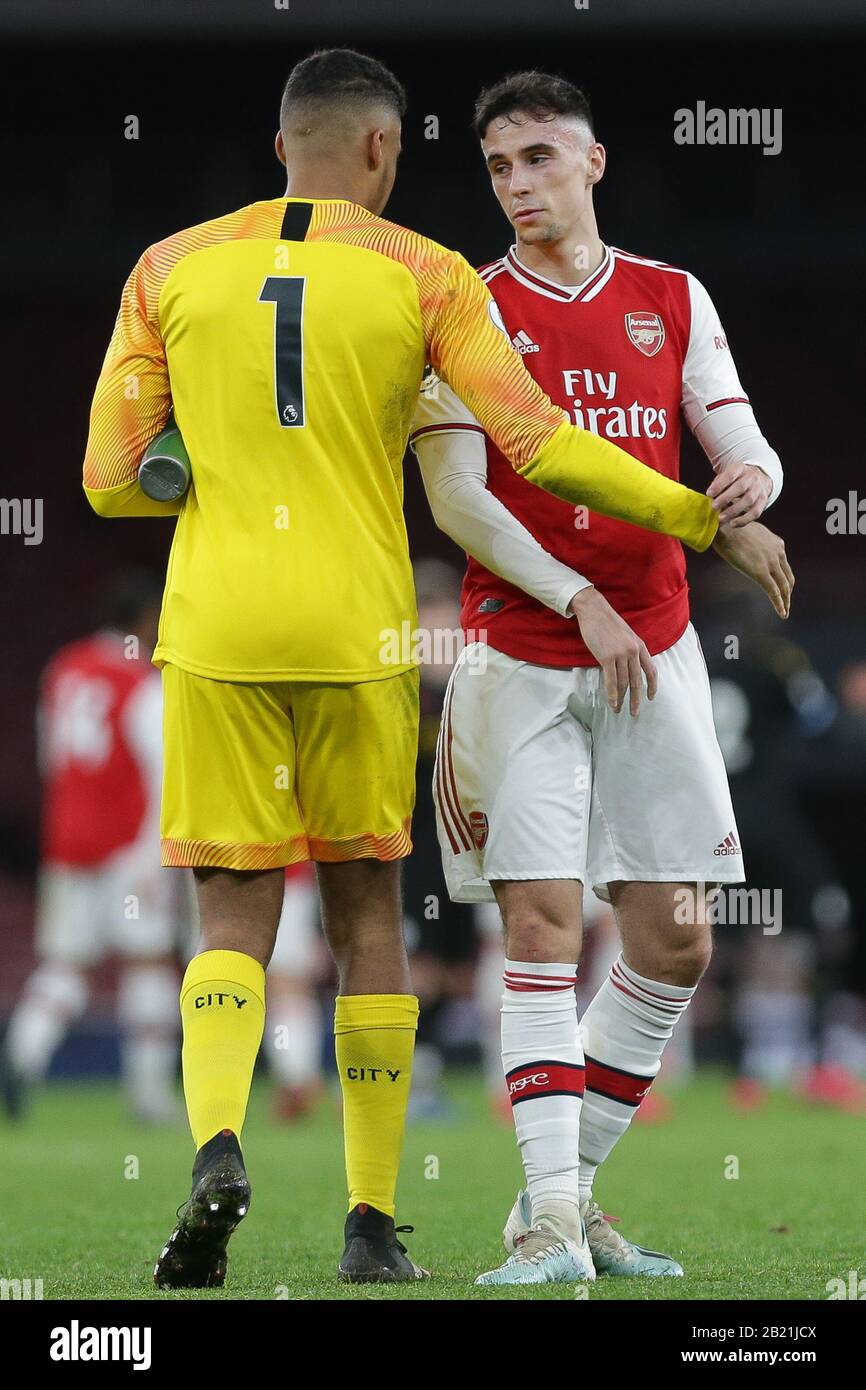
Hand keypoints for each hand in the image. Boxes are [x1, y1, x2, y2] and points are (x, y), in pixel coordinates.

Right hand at [568, 587, 657, 715]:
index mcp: (640, 646)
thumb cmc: (607, 622)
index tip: (650, 698)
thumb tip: (628, 667)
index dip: (652, 686)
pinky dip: (612, 694)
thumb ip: (630, 650)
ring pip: (623, 683)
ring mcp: (621, 654)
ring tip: (618, 710)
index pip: (651, 671)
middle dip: (636, 699)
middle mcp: (633, 652)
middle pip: (637, 681)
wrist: (594, 611)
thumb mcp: (626, 635)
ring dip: (622, 699)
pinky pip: (611, 680)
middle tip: (634, 713)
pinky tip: (612, 703)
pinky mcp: (607, 657)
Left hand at [707, 461, 771, 526]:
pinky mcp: (763, 502)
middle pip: (740, 487)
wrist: (759, 478)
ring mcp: (759, 490)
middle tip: (714, 507)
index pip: (730, 475)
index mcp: (740, 469)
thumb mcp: (728, 475)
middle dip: (725, 498)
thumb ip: (718, 483)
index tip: (709, 494)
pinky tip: (732, 524)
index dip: (719, 485)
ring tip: (721, 518)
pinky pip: (755, 512)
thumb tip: (710, 495)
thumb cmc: (737, 479)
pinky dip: (744, 520)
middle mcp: (752, 478)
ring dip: (733, 511)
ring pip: (748, 500)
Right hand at [712, 521, 793, 617]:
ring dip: (786, 600)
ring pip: (784, 586)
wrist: (726, 526)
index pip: (784, 564)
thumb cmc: (731, 527)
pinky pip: (774, 592)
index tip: (783, 585)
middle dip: (788, 591)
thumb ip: (754, 541)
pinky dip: (780, 604)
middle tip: (787, 601)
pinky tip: (782, 613)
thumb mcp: (750, 533)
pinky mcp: (761, 573)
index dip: (785, 577)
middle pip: (788, 577)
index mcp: (777, 544)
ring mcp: (771, 563)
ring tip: (785, 611)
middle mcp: (778, 553)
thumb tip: (747, 545)